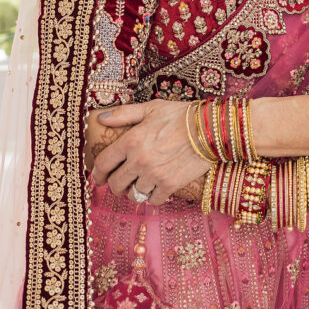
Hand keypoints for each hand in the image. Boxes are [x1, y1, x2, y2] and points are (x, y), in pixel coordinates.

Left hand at [92, 100, 210, 205]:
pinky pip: (153, 200)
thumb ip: (124, 114)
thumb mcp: (151, 108)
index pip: (103, 164)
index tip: (99, 177)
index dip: (97, 173)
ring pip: (133, 194)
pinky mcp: (170, 185)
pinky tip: (157, 187)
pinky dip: (153, 196)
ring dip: (134, 191)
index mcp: (131, 140)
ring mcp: (155, 175)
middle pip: (116, 184)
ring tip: (140, 184)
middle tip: (121, 181)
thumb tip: (101, 118)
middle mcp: (139, 160)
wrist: (210, 128)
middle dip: (116, 184)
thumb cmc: (180, 115)